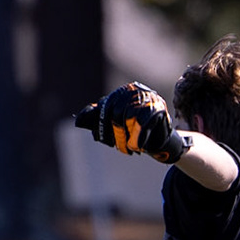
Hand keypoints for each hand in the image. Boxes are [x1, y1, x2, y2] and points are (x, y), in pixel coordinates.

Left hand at [74, 83, 192, 163]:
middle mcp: (134, 91)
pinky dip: (138, 137)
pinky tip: (137, 147)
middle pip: (117, 112)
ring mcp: (147, 97)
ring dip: (127, 137)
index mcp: (122, 93)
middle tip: (120, 148)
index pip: (106, 106)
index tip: (101, 139)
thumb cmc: (135, 131)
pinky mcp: (157, 107)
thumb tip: (78, 120)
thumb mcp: (115, 124)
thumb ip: (98, 119)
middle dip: (116, 133)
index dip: (102, 124)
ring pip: (129, 117)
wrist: (161, 138)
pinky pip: (143, 122)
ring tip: (130, 148)